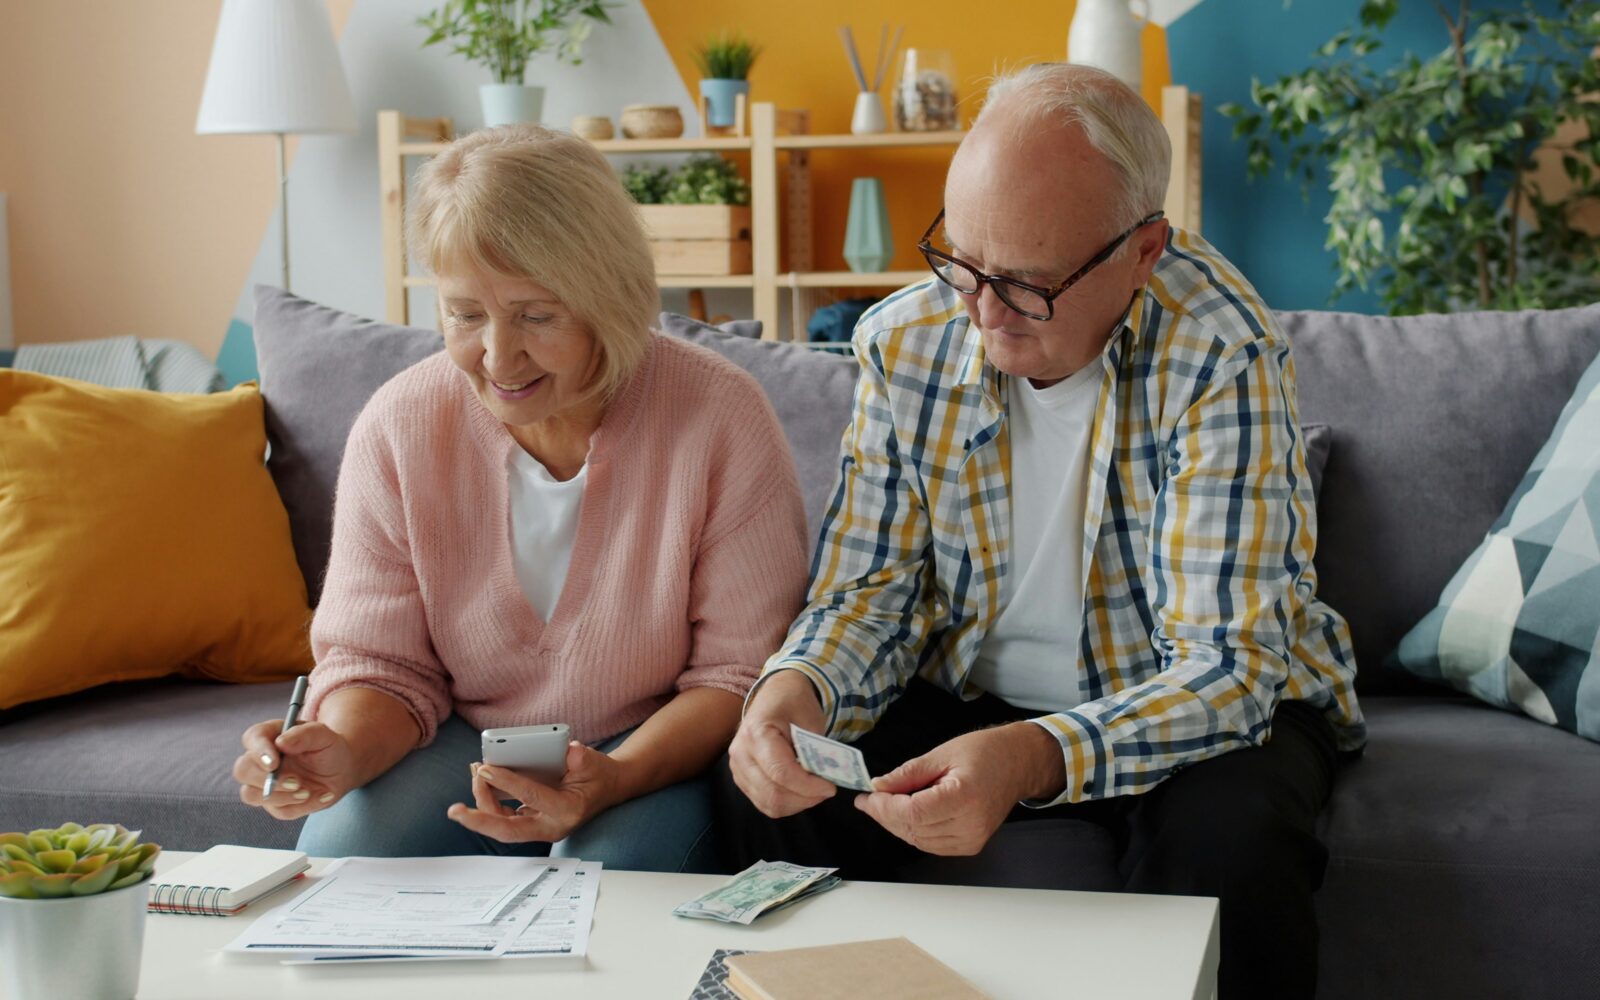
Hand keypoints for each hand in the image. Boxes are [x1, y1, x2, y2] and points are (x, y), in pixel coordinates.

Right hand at [234, 719, 358, 820]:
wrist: (341, 769)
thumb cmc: (328, 747)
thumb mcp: (324, 735)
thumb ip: (304, 734)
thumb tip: (281, 742)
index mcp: (269, 736)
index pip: (252, 738)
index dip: (259, 751)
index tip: (274, 762)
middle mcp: (260, 761)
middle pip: (242, 770)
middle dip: (265, 779)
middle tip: (295, 782)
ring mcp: (264, 784)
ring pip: (251, 795)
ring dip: (280, 797)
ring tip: (308, 791)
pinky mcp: (276, 804)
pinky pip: (280, 811)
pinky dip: (303, 806)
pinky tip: (322, 795)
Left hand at [446, 742, 619, 842]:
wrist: (606, 789)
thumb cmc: (598, 775)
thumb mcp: (595, 762)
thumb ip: (583, 757)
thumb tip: (571, 750)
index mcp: (567, 811)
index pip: (532, 798)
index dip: (507, 783)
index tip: (486, 768)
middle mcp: (550, 826)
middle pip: (507, 831)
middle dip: (479, 821)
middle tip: (455, 811)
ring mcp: (539, 827)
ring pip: (501, 825)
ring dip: (481, 804)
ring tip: (474, 773)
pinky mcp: (530, 823)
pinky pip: (503, 818)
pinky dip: (489, 802)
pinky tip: (482, 780)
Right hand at [728, 671, 837, 818]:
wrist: (775, 695)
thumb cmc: (794, 704)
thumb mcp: (811, 720)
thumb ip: (816, 751)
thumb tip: (825, 780)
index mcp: (757, 733)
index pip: (781, 773)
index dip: (808, 786)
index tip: (830, 787)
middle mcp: (741, 753)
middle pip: (773, 793)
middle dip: (805, 798)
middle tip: (826, 791)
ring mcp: (737, 768)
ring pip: (768, 803)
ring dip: (797, 803)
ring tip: (815, 791)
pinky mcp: (741, 778)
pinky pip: (764, 802)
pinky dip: (786, 803)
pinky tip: (800, 792)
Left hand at [854, 722, 1058, 855]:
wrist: (1018, 764)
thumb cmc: (985, 753)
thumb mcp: (942, 754)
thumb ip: (908, 773)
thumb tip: (878, 786)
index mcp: (964, 797)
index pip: (913, 813)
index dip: (885, 807)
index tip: (867, 796)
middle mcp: (970, 824)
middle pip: (913, 829)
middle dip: (885, 815)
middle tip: (869, 800)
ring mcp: (972, 839)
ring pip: (919, 840)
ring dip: (897, 824)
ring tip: (883, 805)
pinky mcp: (971, 845)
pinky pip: (932, 844)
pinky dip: (914, 831)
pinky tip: (904, 815)